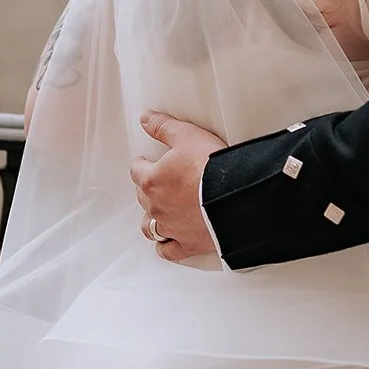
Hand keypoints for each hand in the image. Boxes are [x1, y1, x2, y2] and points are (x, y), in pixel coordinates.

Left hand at [130, 111, 225, 261]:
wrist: (232, 197)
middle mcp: (155, 207)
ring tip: (157, 211)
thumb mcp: (186, 135)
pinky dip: (164, 244)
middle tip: (155, 181)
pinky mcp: (185, 244)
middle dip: (147, 189)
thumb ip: (163, 127)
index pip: (137, 171)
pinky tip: (167, 240)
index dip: (141, 164)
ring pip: (149, 226)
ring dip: (151, 218)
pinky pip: (167, 249)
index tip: (144, 162)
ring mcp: (169, 228)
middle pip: (142, 198)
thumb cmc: (209, 166)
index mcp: (152, 180)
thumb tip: (146, 119)